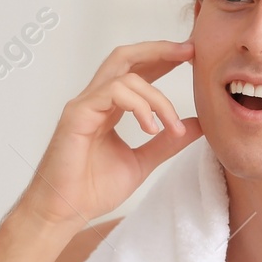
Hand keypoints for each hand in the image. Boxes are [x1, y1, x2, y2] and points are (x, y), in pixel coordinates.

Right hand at [18, 40, 202, 228]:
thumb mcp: (142, 162)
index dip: (162, 59)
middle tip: (189, 50)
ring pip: (125, 75)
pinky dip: (139, 106)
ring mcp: (84, 105)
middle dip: (159, 50)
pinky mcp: (78, 114)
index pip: (135, 71)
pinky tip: (150, 129)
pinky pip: (113, 92)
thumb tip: (197, 125)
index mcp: (108, 108)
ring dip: (157, 97)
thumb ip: (167, 142)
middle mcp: (95, 100)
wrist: (64, 211)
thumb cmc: (92, 190)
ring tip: (171, 125)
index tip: (191, 56)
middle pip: (125, 57)